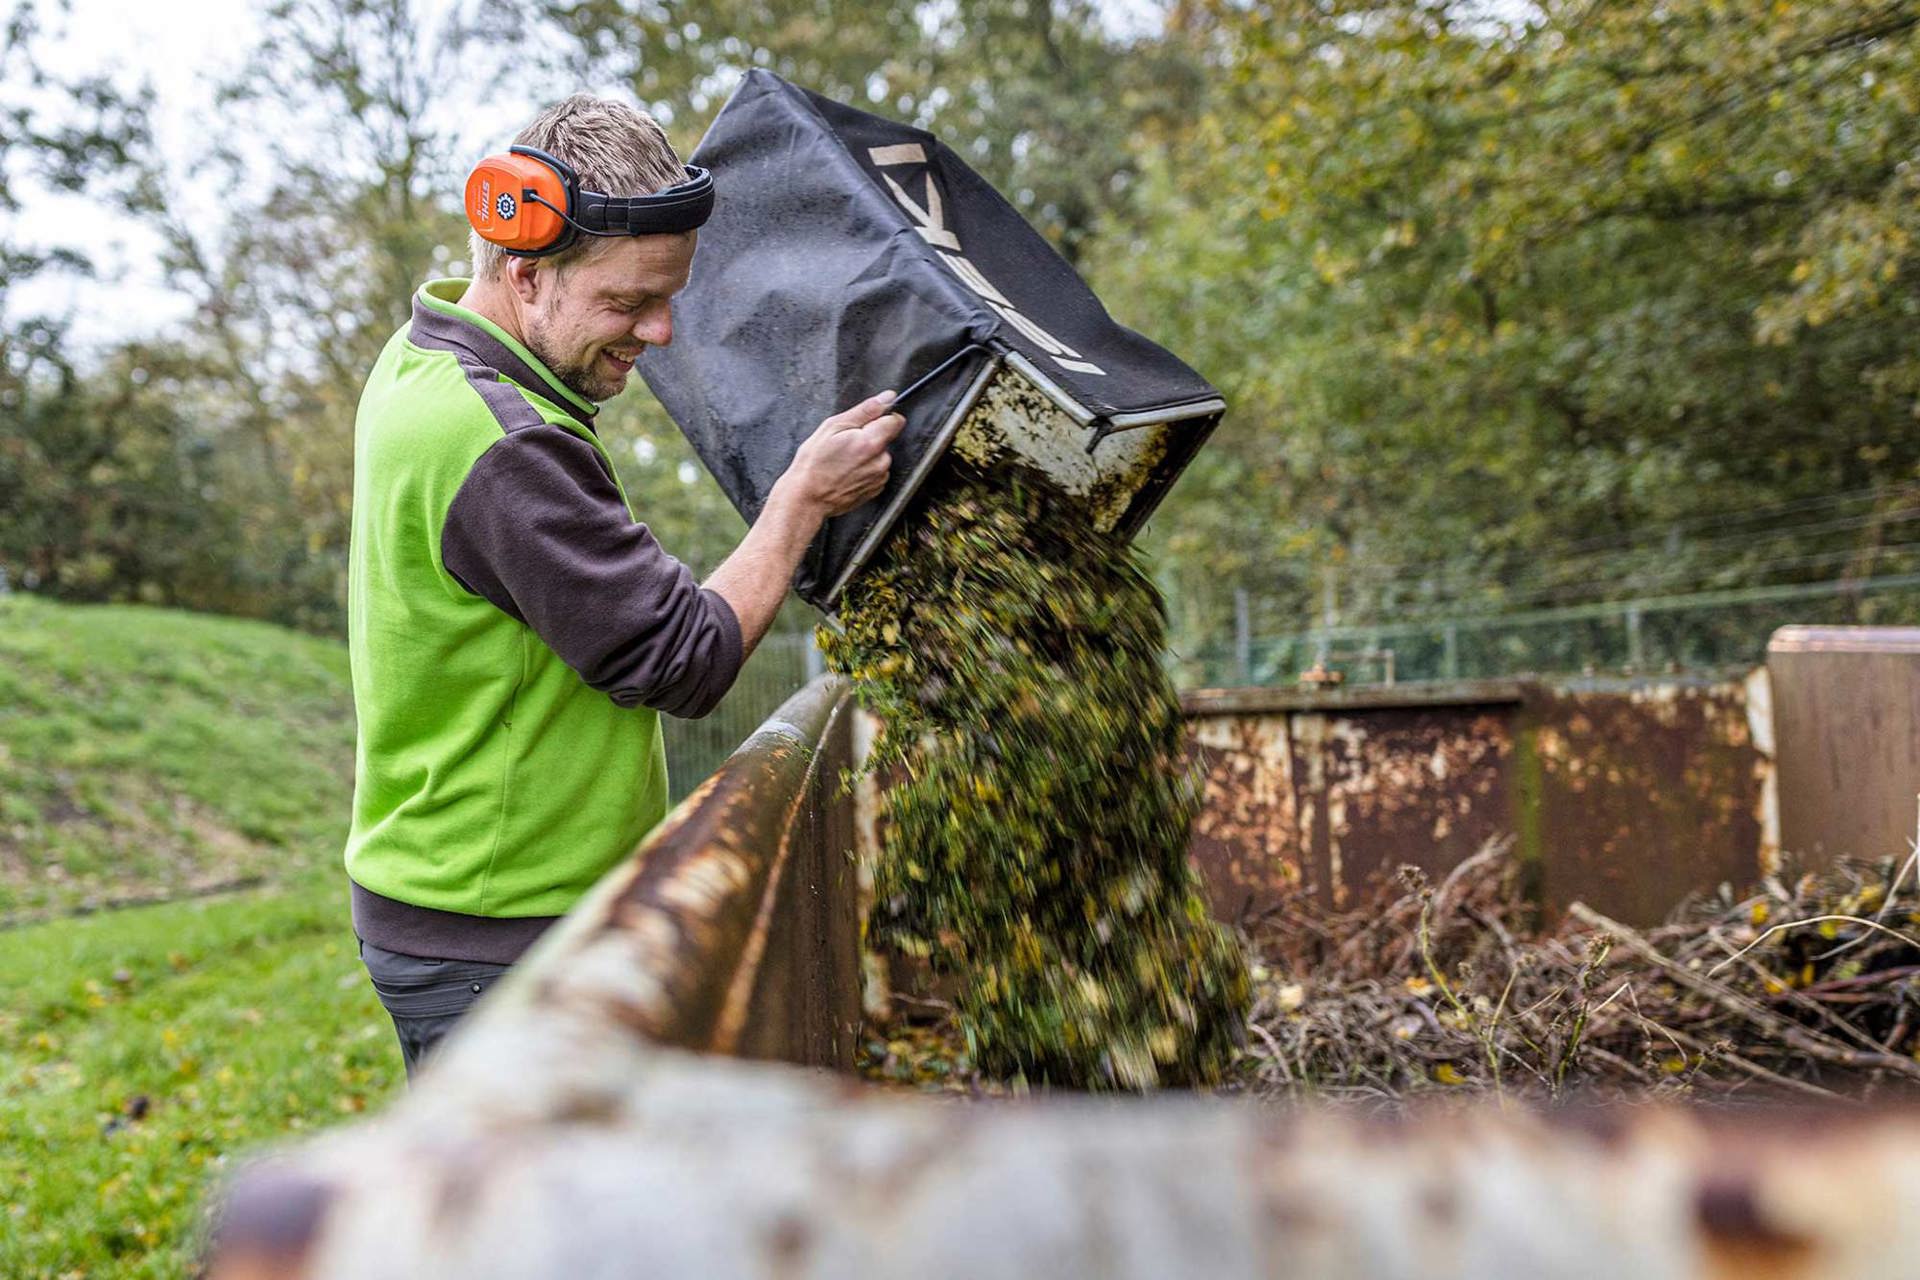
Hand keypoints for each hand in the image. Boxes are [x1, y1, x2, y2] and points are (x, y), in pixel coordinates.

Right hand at [775, 390, 904, 518]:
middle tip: (845, 443)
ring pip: (881, 456)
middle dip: (870, 436)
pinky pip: (876, 471)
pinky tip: (847, 472)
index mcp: (871, 442)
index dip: (881, 417)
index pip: (896, 420)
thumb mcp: (833, 426)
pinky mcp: (875, 489)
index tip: (867, 422)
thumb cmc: (814, 465)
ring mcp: (879, 477)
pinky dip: (865, 469)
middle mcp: (880, 461)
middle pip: (886, 438)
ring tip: (844, 460)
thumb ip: (865, 410)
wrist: (807, 498)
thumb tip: (887, 398)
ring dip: (867, 454)